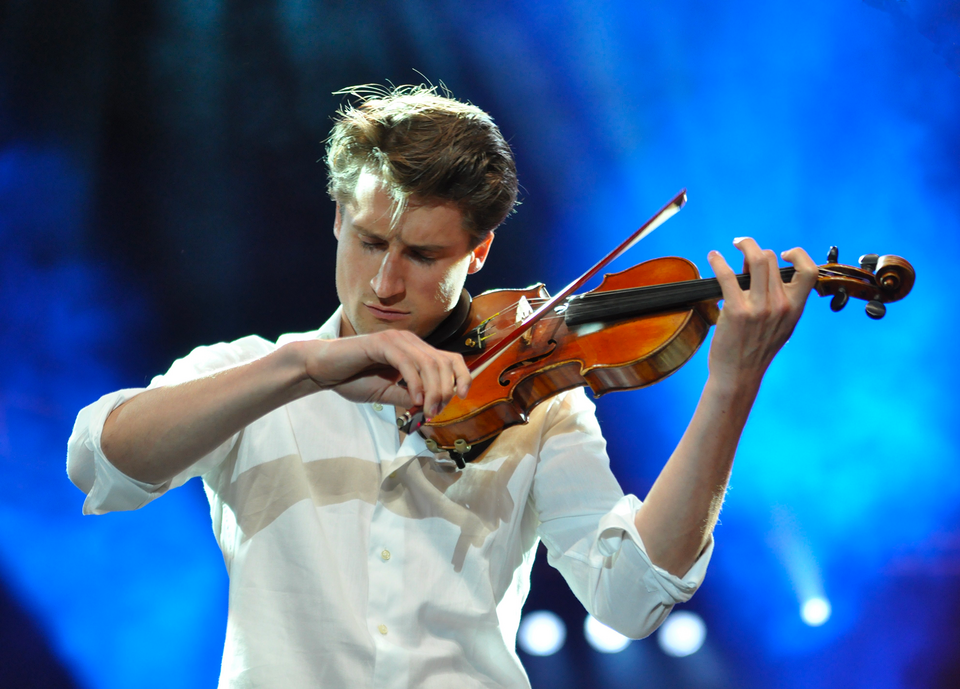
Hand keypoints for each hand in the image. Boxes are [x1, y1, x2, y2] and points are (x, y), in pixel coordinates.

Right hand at [301, 330, 471, 416]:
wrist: (322, 370)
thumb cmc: (352, 379)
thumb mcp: (387, 394)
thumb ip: (409, 397)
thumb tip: (431, 408)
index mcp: (414, 350)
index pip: (449, 358)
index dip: (462, 375)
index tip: (463, 397)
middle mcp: (409, 340)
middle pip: (443, 362)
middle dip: (445, 390)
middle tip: (435, 413)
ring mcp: (396, 339)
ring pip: (428, 363)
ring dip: (432, 390)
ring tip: (426, 410)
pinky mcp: (381, 343)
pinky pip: (407, 363)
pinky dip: (415, 384)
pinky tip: (414, 400)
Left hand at [706, 237, 818, 389]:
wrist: (739, 375)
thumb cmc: (755, 349)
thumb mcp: (778, 325)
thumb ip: (777, 299)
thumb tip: (758, 265)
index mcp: (794, 308)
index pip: (809, 271)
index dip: (798, 255)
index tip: (783, 253)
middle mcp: (780, 305)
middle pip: (771, 260)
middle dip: (756, 251)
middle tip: (743, 252)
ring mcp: (760, 308)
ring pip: (756, 260)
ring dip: (743, 245)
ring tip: (734, 244)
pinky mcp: (737, 311)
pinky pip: (727, 275)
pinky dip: (718, 261)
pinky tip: (713, 257)